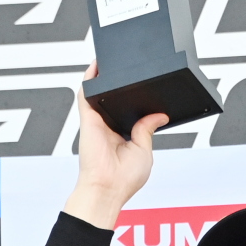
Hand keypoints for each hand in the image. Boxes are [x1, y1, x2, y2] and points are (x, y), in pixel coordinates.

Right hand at [63, 63, 168, 228]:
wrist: (108, 187)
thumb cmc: (125, 178)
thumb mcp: (144, 150)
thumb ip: (147, 129)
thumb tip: (159, 115)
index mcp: (122, 135)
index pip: (128, 111)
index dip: (135, 99)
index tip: (146, 87)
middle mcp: (107, 126)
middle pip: (112, 99)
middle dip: (119, 84)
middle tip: (129, 65)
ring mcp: (97, 121)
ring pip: (98, 93)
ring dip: (102, 76)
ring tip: (111, 58)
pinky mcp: (88, 118)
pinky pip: (86, 94)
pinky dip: (90, 78)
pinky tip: (97, 63)